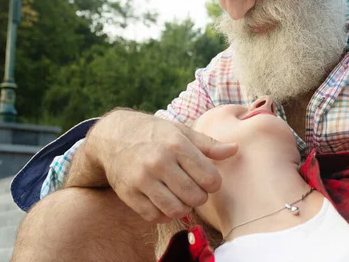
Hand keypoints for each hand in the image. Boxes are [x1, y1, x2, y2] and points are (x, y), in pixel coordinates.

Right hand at [85, 110, 237, 222]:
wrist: (113, 136)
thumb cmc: (154, 133)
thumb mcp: (181, 132)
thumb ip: (209, 145)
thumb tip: (235, 149)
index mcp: (176, 145)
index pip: (209, 178)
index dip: (214, 183)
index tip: (208, 179)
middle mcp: (159, 162)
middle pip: (195, 197)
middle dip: (200, 196)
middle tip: (195, 188)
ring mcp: (142, 179)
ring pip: (176, 210)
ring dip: (184, 207)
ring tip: (181, 196)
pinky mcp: (128, 194)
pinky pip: (155, 216)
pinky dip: (164, 213)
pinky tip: (165, 200)